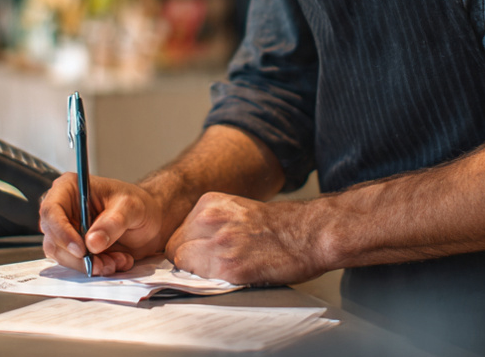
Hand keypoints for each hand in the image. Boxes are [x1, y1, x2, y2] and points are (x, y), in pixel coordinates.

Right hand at [39, 172, 171, 275]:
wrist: (149, 220)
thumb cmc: (138, 204)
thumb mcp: (131, 207)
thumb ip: (113, 222)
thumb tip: (92, 242)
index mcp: (70, 188)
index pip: (51, 210)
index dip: (61, 232)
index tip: (81, 249)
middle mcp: (63, 210)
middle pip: (54, 240)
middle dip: (80, 257)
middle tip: (106, 262)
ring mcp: (66, 231)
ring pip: (64, 257)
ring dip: (91, 265)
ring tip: (118, 260)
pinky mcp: (73, 249)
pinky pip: (76, 266)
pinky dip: (96, 268)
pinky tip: (116, 261)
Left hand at [167, 192, 327, 285]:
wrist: (309, 233)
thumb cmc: (280, 225)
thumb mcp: (238, 210)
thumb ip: (213, 222)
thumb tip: (192, 243)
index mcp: (211, 202)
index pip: (177, 231)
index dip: (187, 247)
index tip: (198, 255)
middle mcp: (210, 219)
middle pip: (175, 247)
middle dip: (187, 260)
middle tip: (209, 266)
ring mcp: (218, 243)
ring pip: (182, 264)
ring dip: (197, 272)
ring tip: (222, 270)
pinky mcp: (229, 267)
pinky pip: (201, 280)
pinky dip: (212, 282)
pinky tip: (232, 276)